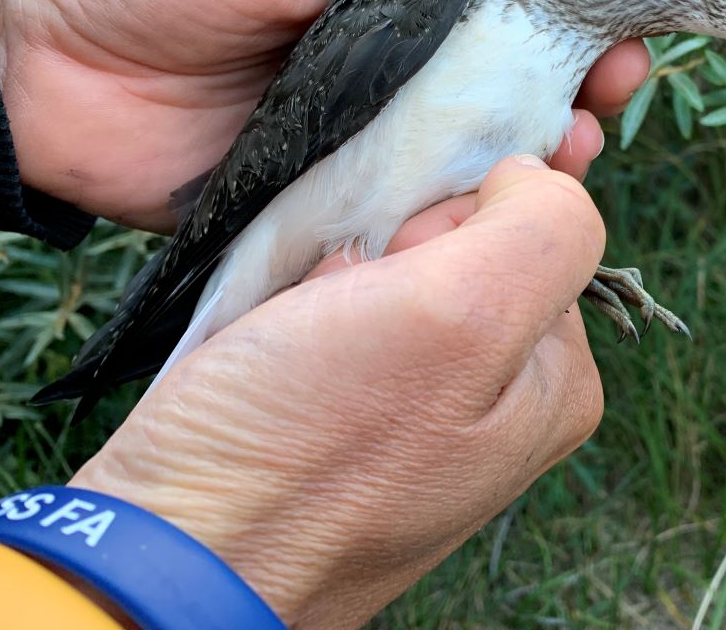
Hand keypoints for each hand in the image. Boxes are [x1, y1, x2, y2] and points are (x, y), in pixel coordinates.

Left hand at [0, 0, 649, 229]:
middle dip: (566, 106)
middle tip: (603, 112)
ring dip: (521, 171)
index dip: (571, 27)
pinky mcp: (314, 218)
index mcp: (388, 8)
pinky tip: (484, 230)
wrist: (34, 59)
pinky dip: (441, 233)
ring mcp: (354, 156)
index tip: (624, 38)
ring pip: (459, 172)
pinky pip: (392, 230)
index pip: (504, 19)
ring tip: (565, 165)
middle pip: (498, 104)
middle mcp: (385, 86)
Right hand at [70, 155, 604, 628]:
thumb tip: (537, 174)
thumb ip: (537, 229)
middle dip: (397, 245)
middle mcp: (503, 401)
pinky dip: (308, 301)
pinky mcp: (348, 412)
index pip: (535, 226)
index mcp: (554, 382)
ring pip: (397, 269)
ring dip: (344, 272)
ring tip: (308, 319)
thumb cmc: (309, 443)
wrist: (171, 551)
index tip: (404, 259)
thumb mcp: (459, 316)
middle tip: (344, 301)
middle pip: (468, 244)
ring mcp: (424, 410)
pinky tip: (285, 333)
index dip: (461, 214)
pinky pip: (342, 310)